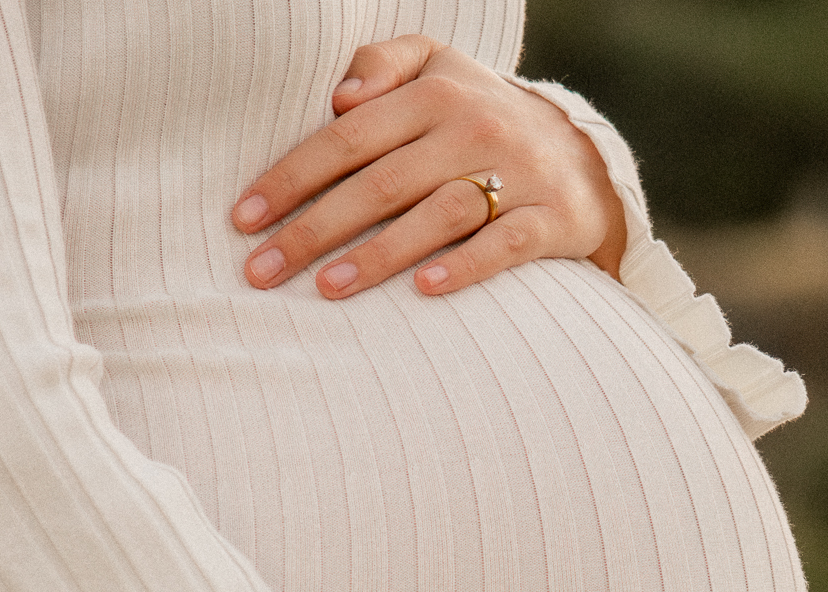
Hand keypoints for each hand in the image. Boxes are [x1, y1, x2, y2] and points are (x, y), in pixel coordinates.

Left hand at [231, 35, 626, 298]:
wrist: (585, 159)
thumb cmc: (485, 118)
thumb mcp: (438, 68)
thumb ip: (382, 65)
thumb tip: (338, 98)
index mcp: (434, 92)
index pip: (347, 136)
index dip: (291, 177)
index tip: (243, 219)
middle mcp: (473, 128)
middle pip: (382, 181)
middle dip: (315, 228)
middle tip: (263, 272)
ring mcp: (516, 175)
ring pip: (438, 214)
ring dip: (379, 253)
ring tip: (326, 288)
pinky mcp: (551, 219)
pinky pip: (504, 245)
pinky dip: (464, 266)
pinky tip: (422, 290)